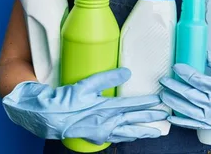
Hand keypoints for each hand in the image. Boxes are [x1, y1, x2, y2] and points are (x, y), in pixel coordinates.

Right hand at [2, 67, 166, 144]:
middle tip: (166, 116)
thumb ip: (107, 78)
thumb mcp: (85, 85)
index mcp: (104, 110)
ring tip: (155, 131)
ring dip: (141, 131)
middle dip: (150, 118)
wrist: (44, 117)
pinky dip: (126, 137)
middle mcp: (105, 124)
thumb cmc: (63, 100)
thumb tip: (127, 72)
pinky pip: (114, 138)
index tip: (161, 100)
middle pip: (133, 121)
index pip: (132, 105)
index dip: (147, 103)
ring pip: (126, 133)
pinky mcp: (93, 136)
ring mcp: (100, 132)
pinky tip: (130, 136)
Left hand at [159, 50, 210, 128]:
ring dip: (173, 102)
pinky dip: (181, 122)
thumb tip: (205, 53)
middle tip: (163, 79)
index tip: (176, 66)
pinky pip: (194, 124)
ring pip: (188, 110)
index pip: (197, 80)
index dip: (184, 72)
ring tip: (162, 95)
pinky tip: (170, 117)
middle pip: (189, 95)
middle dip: (173, 86)